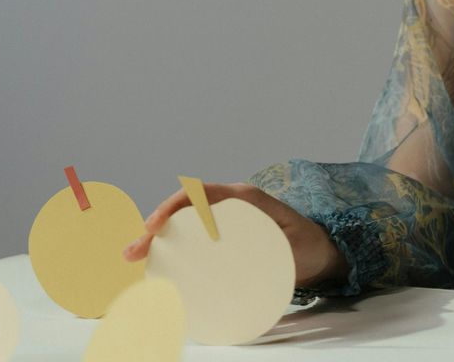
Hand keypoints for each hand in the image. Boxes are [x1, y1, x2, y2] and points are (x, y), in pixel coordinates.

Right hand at [122, 182, 348, 289]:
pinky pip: (194, 234)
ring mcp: (226, 219)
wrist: (320, 251)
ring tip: (135, 256)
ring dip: (158, 235)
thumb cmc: (308, 244)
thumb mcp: (297, 243)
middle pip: (185, 207)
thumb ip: (282, 244)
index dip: (174, 206)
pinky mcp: (225, 234)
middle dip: (155, 224)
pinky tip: (156, 261)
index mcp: (244, 197)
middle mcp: (231, 204)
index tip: (154, 226)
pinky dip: (172, 244)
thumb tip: (260, 253)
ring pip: (185, 220)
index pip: (201, 193)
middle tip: (133, 250)